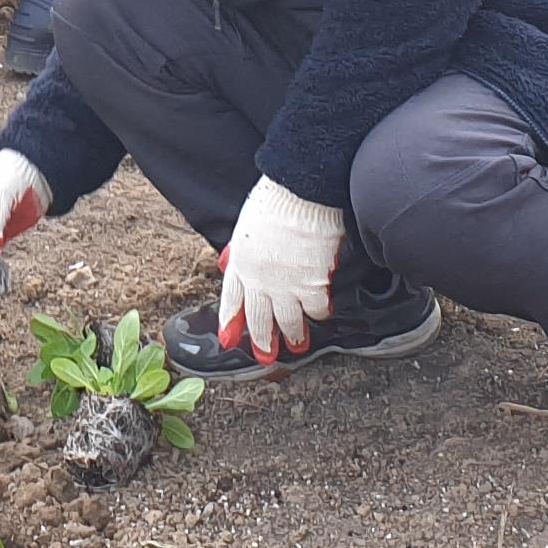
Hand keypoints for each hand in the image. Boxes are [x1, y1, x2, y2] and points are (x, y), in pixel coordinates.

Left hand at [217, 178, 348, 363]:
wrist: (300, 192)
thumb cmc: (275, 199)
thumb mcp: (246, 224)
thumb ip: (239, 249)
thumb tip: (227, 261)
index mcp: (240, 263)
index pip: (232, 299)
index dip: (231, 321)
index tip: (229, 338)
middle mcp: (259, 279)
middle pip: (258, 317)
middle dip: (261, 339)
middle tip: (265, 355)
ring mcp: (284, 285)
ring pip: (286, 320)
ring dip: (291, 335)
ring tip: (295, 346)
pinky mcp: (311, 283)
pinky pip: (314, 308)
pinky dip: (318, 313)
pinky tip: (320, 314)